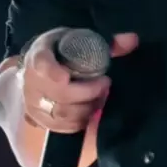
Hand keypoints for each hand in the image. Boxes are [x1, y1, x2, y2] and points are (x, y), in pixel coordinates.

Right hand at [20, 28, 138, 131]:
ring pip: (62, 112)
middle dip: (86, 91)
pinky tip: (92, 109)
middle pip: (59, 93)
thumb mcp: (79, 40)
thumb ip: (107, 43)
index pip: (41, 62)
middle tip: (105, 83)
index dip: (51, 71)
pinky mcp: (40, 120)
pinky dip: (80, 120)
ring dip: (86, 106)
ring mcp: (33, 102)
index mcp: (41, 53)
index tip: (64, 78)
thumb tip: (133, 39)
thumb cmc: (62, 52)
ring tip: (101, 96)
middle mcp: (32, 79)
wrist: (35, 72)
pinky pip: (62, 126)